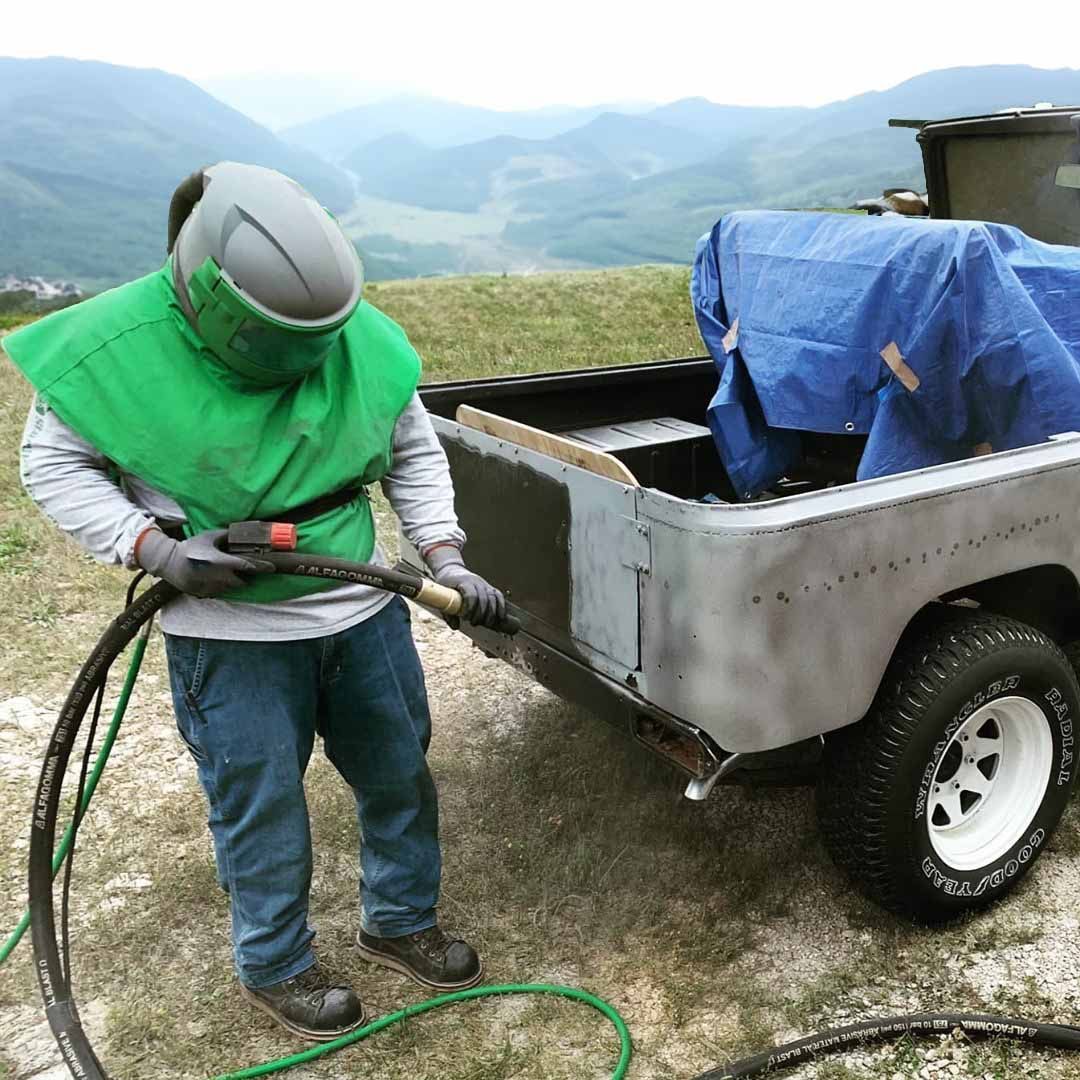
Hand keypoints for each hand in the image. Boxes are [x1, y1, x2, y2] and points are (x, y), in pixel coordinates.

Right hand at [135, 527, 272, 597]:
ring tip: (223, 572)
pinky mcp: (204, 594)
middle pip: (242, 582)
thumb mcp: (209, 537)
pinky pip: (219, 592)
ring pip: (230, 588)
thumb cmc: (192, 547)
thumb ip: (226, 536)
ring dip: (232, 582)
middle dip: (244, 578)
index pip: (247, 566)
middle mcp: (218, 577)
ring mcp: (211, 587)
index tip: (273, 568)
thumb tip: (243, 533)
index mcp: (221, 562)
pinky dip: (220, 587)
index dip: (262, 567)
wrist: (169, 562)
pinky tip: (213, 578)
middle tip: (240, 570)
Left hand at [425, 546, 505, 628]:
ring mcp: (484, 584)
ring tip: (486, 623)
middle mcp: (476, 581)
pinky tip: (500, 617)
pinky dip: (501, 606)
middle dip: (480, 614)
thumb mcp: (442, 597)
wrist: (452, 571)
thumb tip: (456, 627)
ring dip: (491, 613)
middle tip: (474, 623)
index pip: (471, 595)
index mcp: (464, 582)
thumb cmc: (446, 585)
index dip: (470, 608)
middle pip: (484, 598)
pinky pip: (498, 596)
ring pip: (493, 598)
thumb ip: (448, 613)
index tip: (465, 618)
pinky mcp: (489, 587)